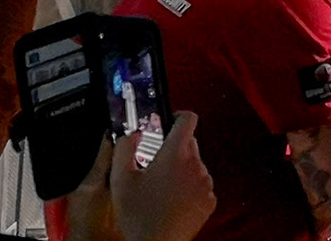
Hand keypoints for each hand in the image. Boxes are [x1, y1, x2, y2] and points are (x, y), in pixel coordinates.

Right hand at [111, 113, 215, 240]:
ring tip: (162, 188)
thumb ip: (124, 147)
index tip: (168, 123)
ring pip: (195, 164)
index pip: (188, 119)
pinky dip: (189, 187)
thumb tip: (133, 133)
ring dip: (182, 169)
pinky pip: (201, 184)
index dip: (178, 116)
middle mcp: (196, 165)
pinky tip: (173, 201)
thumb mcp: (120, 179)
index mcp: (176, 154)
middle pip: (189, 142)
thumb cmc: (138, 215)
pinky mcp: (210, 200)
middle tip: (155, 163)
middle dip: (174, 148)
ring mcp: (205, 183)